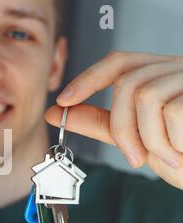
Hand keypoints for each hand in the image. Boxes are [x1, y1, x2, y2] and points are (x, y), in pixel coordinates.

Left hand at [45, 51, 182, 189]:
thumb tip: (56, 112)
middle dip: (122, 128)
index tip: (63, 101)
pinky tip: (182, 154)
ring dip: (148, 138)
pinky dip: (169, 142)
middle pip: (128, 83)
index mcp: (159, 76)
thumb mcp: (135, 138)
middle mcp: (178, 69)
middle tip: (134, 158)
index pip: (119, 62)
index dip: (88, 78)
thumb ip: (99, 123)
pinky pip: (171, 111)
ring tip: (165, 157)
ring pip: (145, 96)